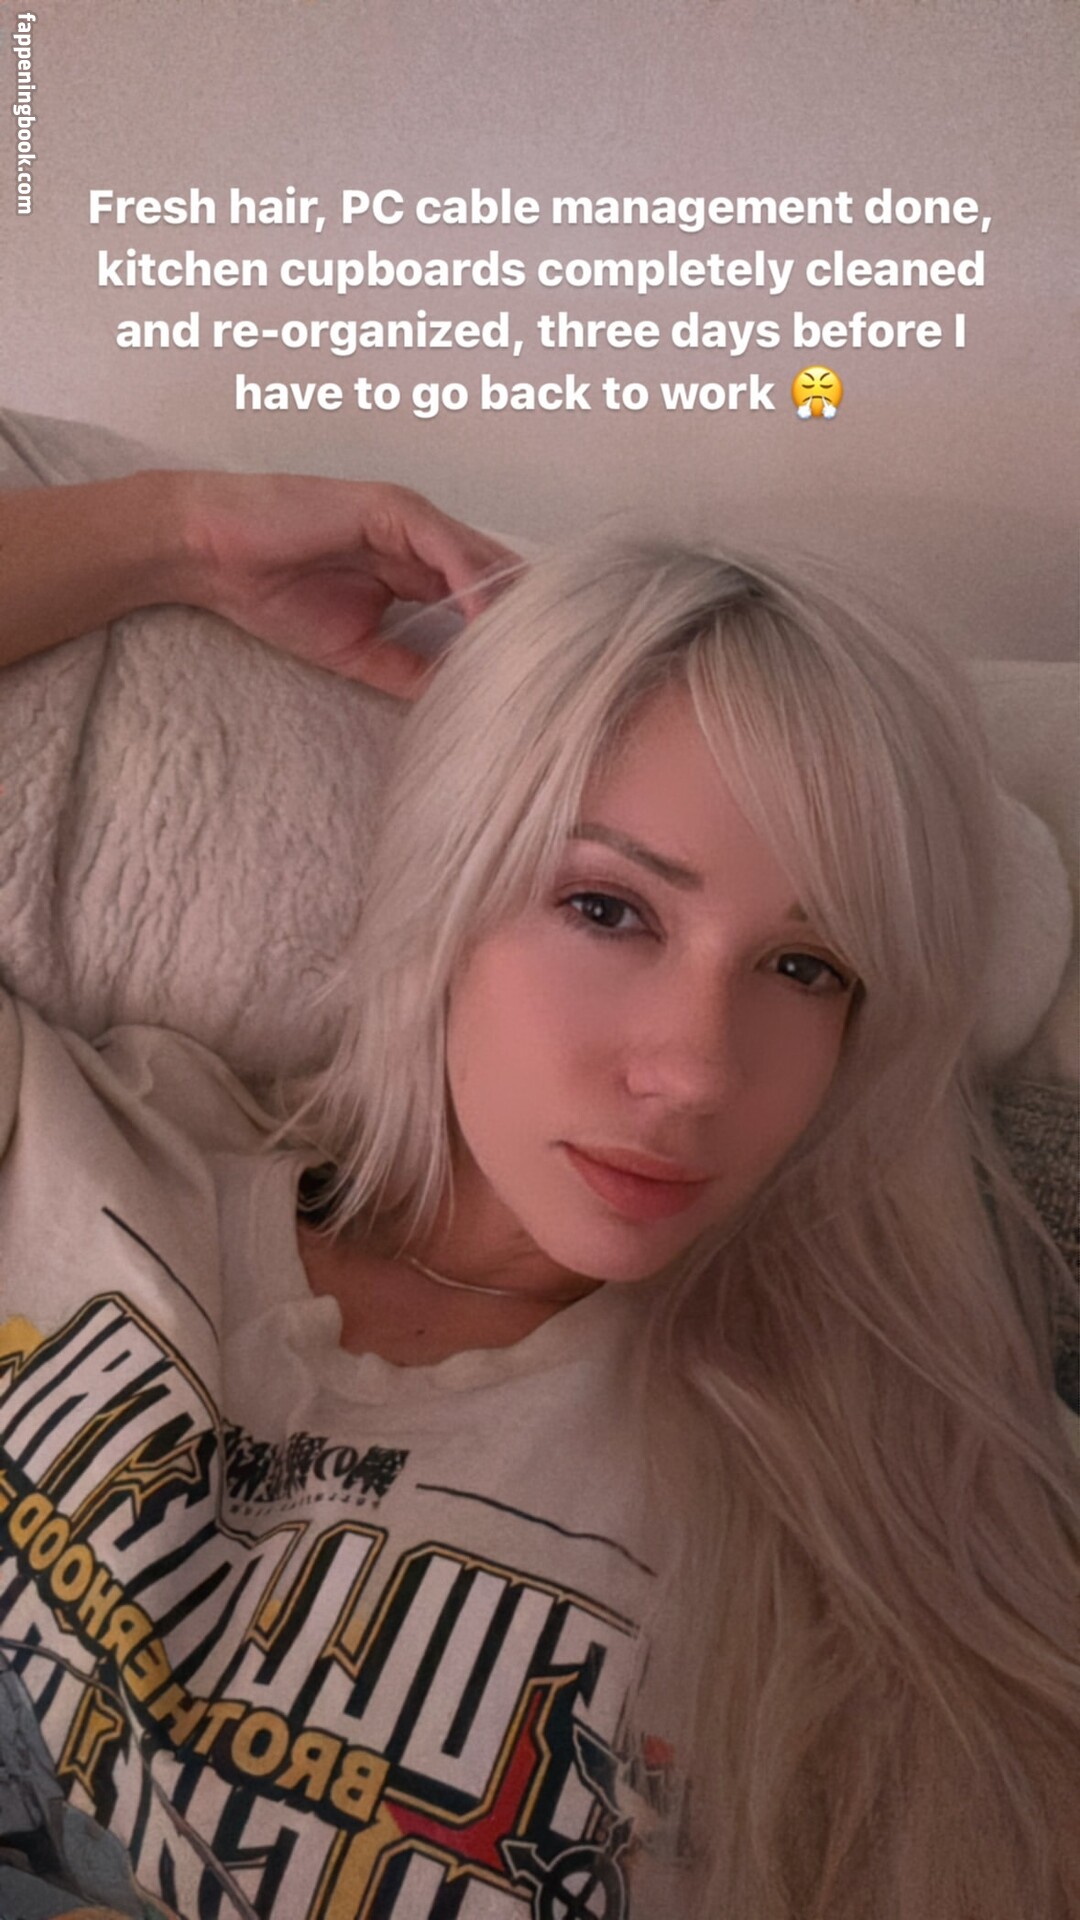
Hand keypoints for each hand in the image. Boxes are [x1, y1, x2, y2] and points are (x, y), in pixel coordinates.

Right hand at [182, 471, 519, 696]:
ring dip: (512, 606)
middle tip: (566, 669)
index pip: (486, 602)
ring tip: (541, 652)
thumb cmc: (274, 592)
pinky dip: (473, 582)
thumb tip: (460, 703)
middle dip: (531, 621)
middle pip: (500, 577)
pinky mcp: (392, 507)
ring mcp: (412, 519)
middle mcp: (425, 540)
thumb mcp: (358, 651)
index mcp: (419, 569)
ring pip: (484, 560)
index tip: (545, 682)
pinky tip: (490, 620)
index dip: (516, 636)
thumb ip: (410, 669)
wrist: (212, 554)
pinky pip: (447, 547)